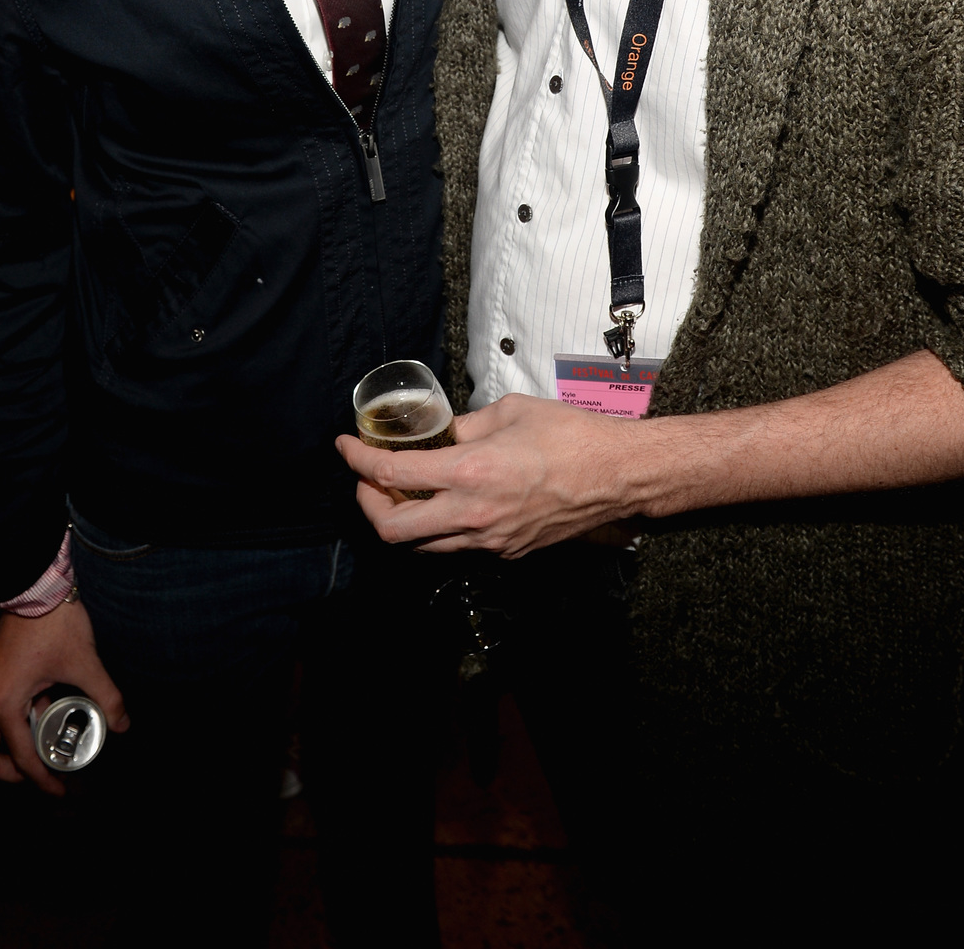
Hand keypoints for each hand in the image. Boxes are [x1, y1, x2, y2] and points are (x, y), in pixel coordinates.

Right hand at [0, 598, 129, 796]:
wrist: (36, 582)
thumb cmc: (54, 622)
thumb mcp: (84, 663)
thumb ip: (106, 697)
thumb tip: (122, 724)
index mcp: (3, 703)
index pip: (20, 758)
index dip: (40, 780)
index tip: (58, 790)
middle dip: (11, 773)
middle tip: (41, 774)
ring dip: (14, 745)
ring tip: (50, 743)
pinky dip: (17, 721)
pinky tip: (47, 710)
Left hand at [335, 393, 641, 556]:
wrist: (617, 476)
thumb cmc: (571, 436)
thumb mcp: (509, 412)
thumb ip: (465, 426)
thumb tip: (440, 433)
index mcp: (470, 472)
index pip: (392, 474)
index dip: (358, 460)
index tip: (346, 446)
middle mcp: (473, 515)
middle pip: (392, 531)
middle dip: (367, 504)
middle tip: (367, 479)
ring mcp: (489, 540)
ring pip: (421, 547)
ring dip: (400, 521)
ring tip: (401, 492)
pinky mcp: (506, 552)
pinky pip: (455, 547)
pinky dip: (435, 529)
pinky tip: (442, 503)